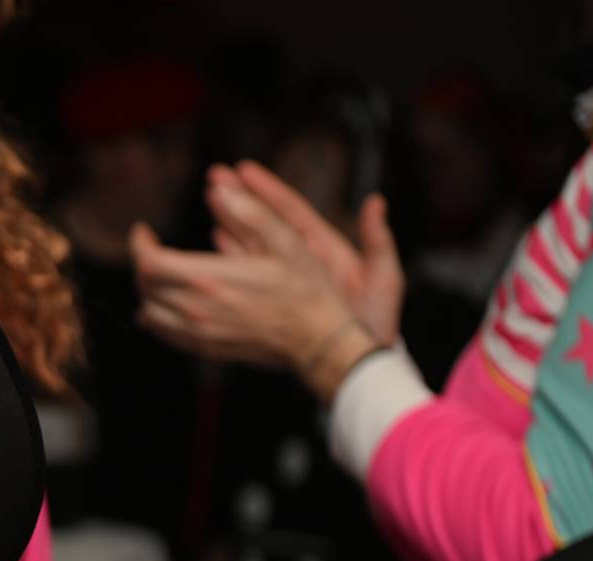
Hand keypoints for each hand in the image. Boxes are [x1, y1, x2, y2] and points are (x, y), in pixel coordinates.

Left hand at [131, 174, 381, 400]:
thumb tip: (219, 189)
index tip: (144, 231)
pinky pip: (164, 334)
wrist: (317, 337)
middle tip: (155, 248)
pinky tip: (171, 302)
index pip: (150, 262)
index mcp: (211, 278)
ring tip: (162, 274)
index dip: (139, 244)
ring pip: (148, 312)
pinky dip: (157, 316)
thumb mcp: (288, 241)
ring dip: (148, 291)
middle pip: (145, 286)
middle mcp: (197, 308)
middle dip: (143, 263)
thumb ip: (252, 213)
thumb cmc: (305, 287)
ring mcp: (199, 332)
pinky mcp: (204, 348)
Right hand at [217, 160, 403, 345]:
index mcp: (323, 249)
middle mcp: (299, 261)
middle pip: (263, 223)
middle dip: (239, 198)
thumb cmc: (374, 321)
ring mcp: (281, 280)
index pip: (290, 211)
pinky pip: (243, 277)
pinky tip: (212, 244)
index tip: (245, 169)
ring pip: (248, 246)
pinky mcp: (268, 301)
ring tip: (209, 200)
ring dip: (228, 222)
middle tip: (215, 176)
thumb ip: (377, 241)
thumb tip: (375, 202)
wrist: (360, 359)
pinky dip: (226, 259)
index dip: (268, 190)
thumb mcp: (383, 279)